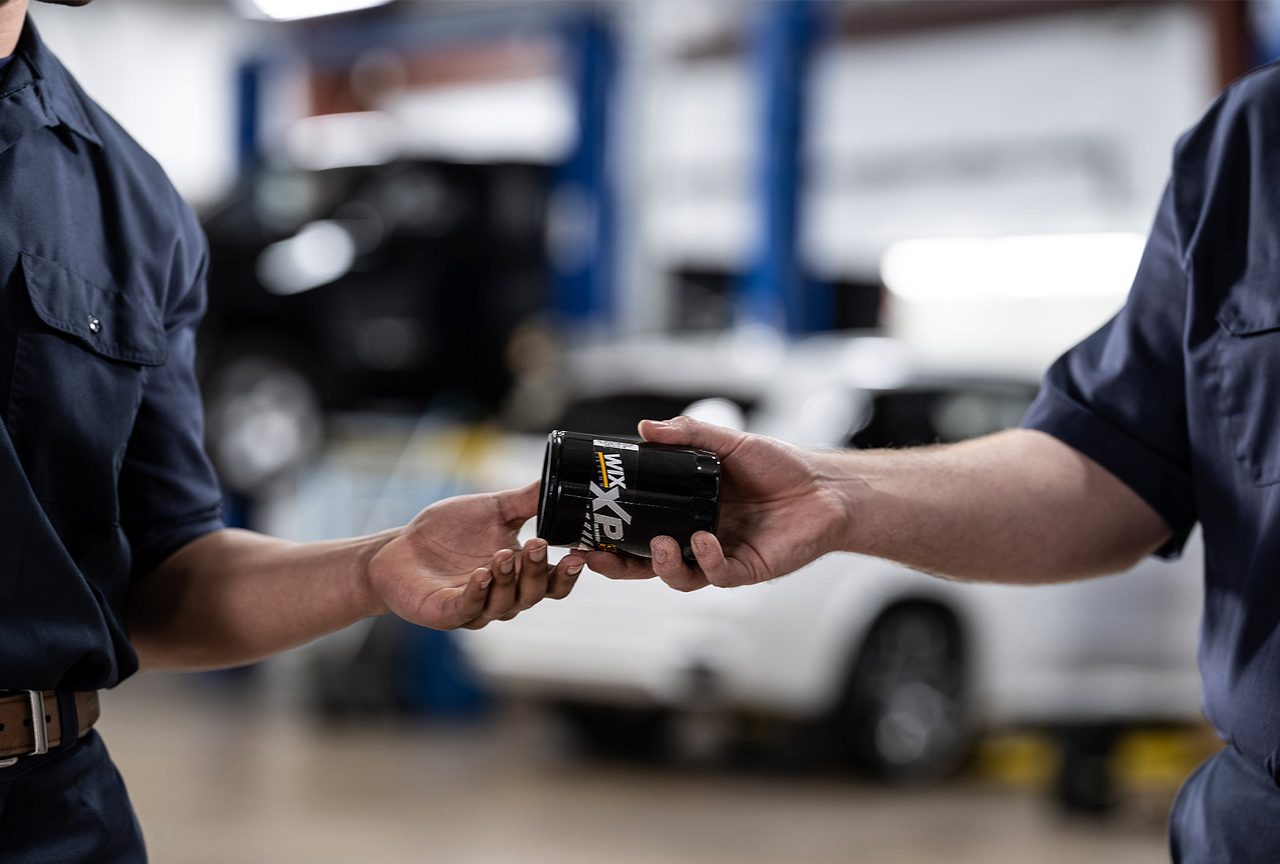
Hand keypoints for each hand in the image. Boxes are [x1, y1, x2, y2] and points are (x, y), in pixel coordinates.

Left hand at [366, 482, 583, 628]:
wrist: (399, 550)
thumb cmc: (449, 532)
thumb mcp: (493, 510)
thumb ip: (527, 500)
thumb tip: (560, 479)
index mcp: (521, 574)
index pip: (555, 582)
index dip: (569, 573)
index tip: (579, 554)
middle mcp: (504, 596)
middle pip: (534, 594)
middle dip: (537, 570)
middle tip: (536, 543)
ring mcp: (476, 607)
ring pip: (504, 603)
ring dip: (507, 579)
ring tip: (502, 555)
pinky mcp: (446, 613)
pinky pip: (467, 607)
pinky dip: (477, 592)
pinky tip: (481, 573)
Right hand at [584, 416, 847, 590]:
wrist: (827, 486)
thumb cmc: (781, 467)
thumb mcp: (729, 442)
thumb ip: (688, 434)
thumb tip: (646, 428)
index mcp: (685, 513)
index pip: (637, 531)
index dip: (608, 538)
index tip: (582, 535)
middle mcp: (697, 539)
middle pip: (646, 564)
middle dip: (617, 566)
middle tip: (596, 555)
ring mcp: (721, 557)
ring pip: (679, 577)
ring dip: (664, 565)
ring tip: (664, 544)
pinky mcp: (748, 570)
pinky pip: (719, 575)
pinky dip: (708, 560)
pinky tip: (705, 541)